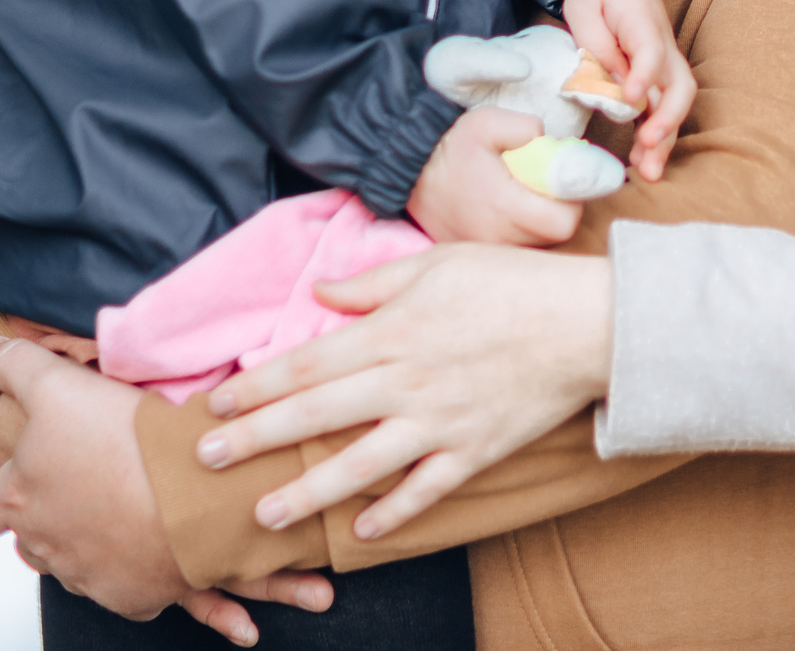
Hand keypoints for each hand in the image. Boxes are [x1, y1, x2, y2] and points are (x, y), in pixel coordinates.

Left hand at [0, 337, 332, 644]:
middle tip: (86, 491)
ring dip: (99, 547)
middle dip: (53, 521)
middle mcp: (48, 547)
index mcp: (19, 500)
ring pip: (80, 569)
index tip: (16, 481)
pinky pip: (136, 594)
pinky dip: (151, 582)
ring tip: (133, 516)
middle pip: (32, 543)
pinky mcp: (136, 595)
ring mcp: (91, 577)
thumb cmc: (121, 442)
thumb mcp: (58, 385)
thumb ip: (14, 365)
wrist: (187, 495)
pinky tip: (174, 564)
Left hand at [196, 247, 612, 540]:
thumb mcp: (438, 263)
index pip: (305, 364)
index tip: (218, 405)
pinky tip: (362, 532)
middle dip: (255, 441)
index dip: (255, 387)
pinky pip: (423, 490)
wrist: (588, 322)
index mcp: (390, 332)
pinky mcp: (474, 450)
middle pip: (314, 417)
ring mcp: (438, 423)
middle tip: (207, 463)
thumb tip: (322, 293)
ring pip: (359, 466)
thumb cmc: (512, 282)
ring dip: (307, 493)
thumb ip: (373, 283)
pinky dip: (392, 514)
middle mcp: (404, 382)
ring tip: (264, 515)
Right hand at [407, 106, 583, 244]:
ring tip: (519, 193)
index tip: (558, 180)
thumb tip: (551, 142)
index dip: (571, 200)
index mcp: (504, 209)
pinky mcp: (477, 254)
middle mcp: (497, 240)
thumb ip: (526, 127)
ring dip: (537, 220)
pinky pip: (513, 247)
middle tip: (540, 183)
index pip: (564, 222)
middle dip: (556, 208)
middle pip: (553, 235)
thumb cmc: (449, 148)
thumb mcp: (486, 122)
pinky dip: (518, 229)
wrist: (406, 170)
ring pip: (535, 243)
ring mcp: (486, 252)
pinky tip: (503, 206)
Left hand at [559, 0, 696, 179]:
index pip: (651, 51)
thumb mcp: (582, 6)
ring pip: (676, 103)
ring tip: (648, 171)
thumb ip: (595, 44)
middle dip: (667, 120)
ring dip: (665, 137)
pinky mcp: (658, 75)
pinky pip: (664, 107)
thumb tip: (613, 84)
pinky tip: (642, 160)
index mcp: (642, 21)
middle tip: (646, 146)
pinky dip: (657, 134)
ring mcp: (664, 61)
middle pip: (679, 85)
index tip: (630, 100)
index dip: (644, 76)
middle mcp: (663, 44)